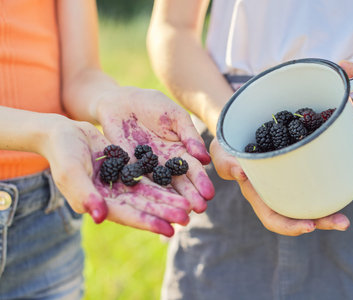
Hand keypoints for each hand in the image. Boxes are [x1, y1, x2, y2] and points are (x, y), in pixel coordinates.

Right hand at [41, 116, 191, 236]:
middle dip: (165, 213)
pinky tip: (180, 185)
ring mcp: (121, 184)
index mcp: (98, 203)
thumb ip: (84, 194)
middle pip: (143, 206)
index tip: (170, 229)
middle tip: (187, 218)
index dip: (148, 222)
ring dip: (168, 200)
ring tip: (190, 206)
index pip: (127, 215)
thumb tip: (100, 217)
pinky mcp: (127, 170)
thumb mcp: (71, 172)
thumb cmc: (63, 152)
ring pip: (149, 194)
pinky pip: (149, 177)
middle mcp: (112, 197)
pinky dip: (163, 182)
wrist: (64, 133)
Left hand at [95, 87, 214, 212]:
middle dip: (190, 195)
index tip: (209, 194)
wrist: (121, 101)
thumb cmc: (153, 105)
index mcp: (180, 151)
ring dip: (171, 200)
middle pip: (179, 182)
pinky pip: (138, 181)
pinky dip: (146, 192)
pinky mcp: (127, 168)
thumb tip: (205, 158)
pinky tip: (153, 203)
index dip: (200, 181)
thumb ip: (189, 135)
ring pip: (161, 186)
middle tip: (199, 209)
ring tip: (181, 212)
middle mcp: (165, 164)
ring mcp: (147, 167)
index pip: (192, 169)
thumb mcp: (175, 117)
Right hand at [209, 138, 352, 235]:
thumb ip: (227, 164)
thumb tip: (240, 174)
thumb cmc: (228, 146)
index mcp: (259, 194)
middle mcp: (279, 190)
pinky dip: (340, 170)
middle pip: (302, 212)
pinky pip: (322, 171)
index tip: (309, 227)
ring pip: (318, 193)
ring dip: (341, 195)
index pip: (274, 217)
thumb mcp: (221, 153)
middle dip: (324, 220)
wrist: (241, 128)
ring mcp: (293, 178)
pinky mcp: (304, 163)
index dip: (290, 226)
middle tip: (344, 222)